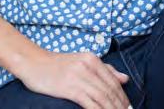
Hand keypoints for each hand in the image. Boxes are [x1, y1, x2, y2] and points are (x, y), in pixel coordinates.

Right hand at [18, 49, 132, 108]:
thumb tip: (124, 79)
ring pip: (102, 97)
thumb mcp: (83, 62)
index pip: (113, 80)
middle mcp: (88, 65)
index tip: (129, 108)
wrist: (34, 63)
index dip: (123, 96)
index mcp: (92, 59)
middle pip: (110, 90)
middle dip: (120, 105)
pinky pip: (89, 102)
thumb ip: (104, 69)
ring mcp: (79, 76)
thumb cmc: (58, 65)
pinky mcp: (70, 88)